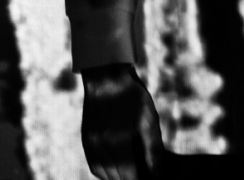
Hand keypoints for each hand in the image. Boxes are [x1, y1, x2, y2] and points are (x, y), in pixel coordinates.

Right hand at [80, 63, 164, 179]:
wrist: (105, 74)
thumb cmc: (131, 94)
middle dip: (131, 179)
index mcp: (116, 143)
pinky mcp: (85, 140)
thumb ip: (153, 150)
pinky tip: (118, 166)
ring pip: (104, 174)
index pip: (130, 178)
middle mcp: (99, 147)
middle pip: (116, 179)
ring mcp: (90, 144)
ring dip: (118, 177)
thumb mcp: (149, 119)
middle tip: (146, 175)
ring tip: (134, 172)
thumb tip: (157, 175)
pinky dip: (106, 170)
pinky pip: (95, 165)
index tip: (153, 179)